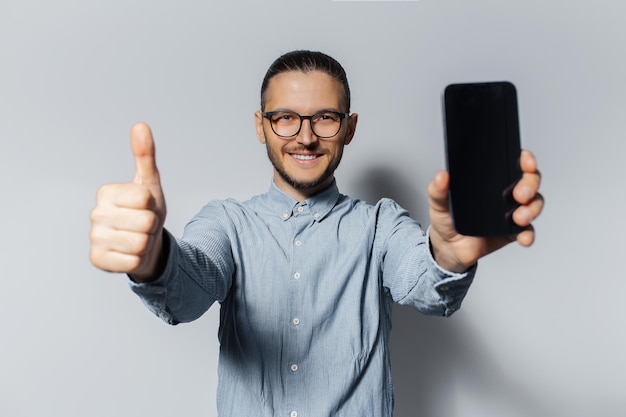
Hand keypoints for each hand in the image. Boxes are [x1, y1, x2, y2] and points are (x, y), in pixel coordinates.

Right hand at [89, 122, 166, 281]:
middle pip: (145, 221)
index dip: (153, 205)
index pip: (145, 199)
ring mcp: (94, 238)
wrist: (144, 244)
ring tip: (138, 238)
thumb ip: (145, 155)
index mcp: (106, 192)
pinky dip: (138, 259)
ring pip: (140, 243)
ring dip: (146, 243)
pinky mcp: (97, 260)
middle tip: (143, 225)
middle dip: (151, 225)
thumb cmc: (146, 211)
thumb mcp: (150, 184)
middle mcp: (95, 214)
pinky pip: (132, 262)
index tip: (145, 207)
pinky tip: (130, 253)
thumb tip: (140, 125)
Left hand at [427, 150, 543, 272]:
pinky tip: (523, 238)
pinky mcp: (513, 231)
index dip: (525, 159)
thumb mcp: (439, 203)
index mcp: (490, 180)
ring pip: (534, 204)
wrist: (448, 248)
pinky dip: (528, 234)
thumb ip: (438, 190)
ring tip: (519, 217)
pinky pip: (527, 231)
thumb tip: (442, 176)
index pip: (513, 162)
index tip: (525, 161)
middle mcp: (506, 192)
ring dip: (532, 209)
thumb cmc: (447, 219)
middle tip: (519, 194)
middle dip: (530, 184)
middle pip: (530, 181)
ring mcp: (512, 211)